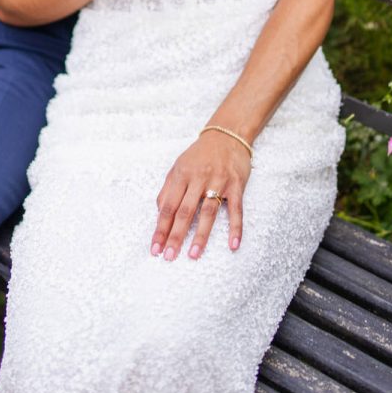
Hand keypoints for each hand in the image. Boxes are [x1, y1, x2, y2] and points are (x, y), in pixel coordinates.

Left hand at [150, 131, 250, 261]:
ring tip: (193, 255)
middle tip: (169, 257)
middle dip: (176, 236)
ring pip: (208, 212)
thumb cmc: (200, 155)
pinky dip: (235, 227)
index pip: (168, 206)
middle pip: (185, 211)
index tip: (155, 248)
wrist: (227, 135)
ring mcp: (218, 182)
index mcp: (181, 175)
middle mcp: (198, 178)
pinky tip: (233, 245)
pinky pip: (236, 209)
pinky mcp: (236, 185)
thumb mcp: (179, 167)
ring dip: (201, 235)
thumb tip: (159, 213)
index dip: (161, 228)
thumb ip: (168, 189)